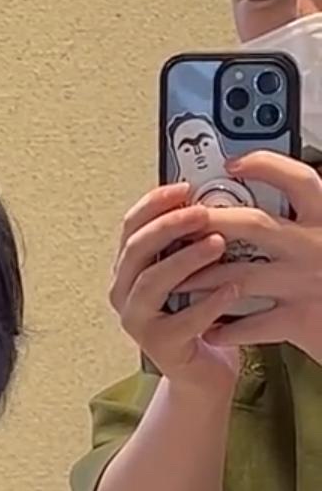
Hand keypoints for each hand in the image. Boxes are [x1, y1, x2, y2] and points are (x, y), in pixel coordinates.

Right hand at [109, 183, 243, 387]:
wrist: (201, 372)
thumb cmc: (197, 316)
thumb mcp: (188, 273)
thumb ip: (187, 243)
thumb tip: (207, 200)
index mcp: (128, 269)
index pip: (131, 226)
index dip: (154, 203)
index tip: (183, 187)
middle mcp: (124, 294)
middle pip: (135, 250)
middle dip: (169, 226)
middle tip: (202, 212)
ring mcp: (138, 322)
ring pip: (152, 283)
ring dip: (185, 260)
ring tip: (218, 244)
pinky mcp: (160, 348)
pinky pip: (183, 321)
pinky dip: (209, 302)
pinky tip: (232, 288)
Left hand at [186, 152, 321, 360]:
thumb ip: (310, 216)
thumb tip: (280, 193)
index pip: (298, 178)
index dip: (263, 166)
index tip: (233, 164)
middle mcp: (316, 246)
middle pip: (253, 225)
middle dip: (210, 223)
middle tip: (184, 224)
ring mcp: (305, 284)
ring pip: (239, 276)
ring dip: (203, 278)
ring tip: (181, 280)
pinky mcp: (301, 321)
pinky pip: (251, 324)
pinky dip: (226, 326)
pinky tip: (210, 327)